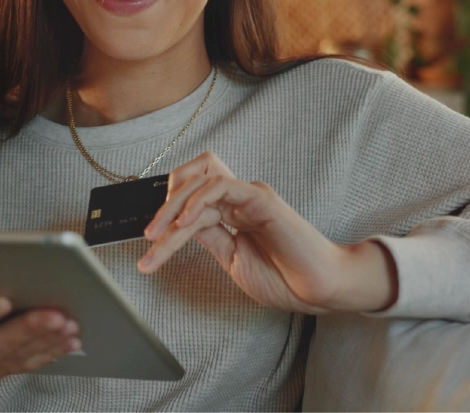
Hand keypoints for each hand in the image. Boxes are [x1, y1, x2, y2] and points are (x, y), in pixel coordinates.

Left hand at [140, 151, 397, 313]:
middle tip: (149, 235)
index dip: (167, 214)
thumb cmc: (285, 278)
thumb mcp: (233, 260)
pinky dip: (198, 200)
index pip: (191, 200)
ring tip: (158, 235)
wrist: (320, 289)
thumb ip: (210, 238)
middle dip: (164, 204)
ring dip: (173, 207)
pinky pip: (222, 186)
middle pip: (191, 180)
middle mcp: (239, 200)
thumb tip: (179, 226)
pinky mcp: (260, 198)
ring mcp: (250, 196)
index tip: (150, 245)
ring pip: (200, 182)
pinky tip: (185, 222)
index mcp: (233, 214)